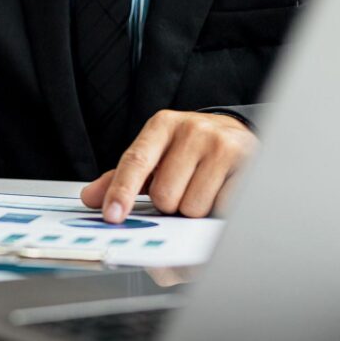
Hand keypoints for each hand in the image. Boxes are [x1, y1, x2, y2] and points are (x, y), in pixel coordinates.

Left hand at [81, 110, 257, 221]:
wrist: (235, 134)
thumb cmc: (187, 150)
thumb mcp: (153, 155)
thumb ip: (119, 178)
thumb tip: (90, 198)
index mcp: (162, 125)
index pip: (136, 162)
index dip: (122, 192)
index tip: (112, 216)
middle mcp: (192, 130)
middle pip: (165, 195)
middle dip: (169, 204)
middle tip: (181, 189)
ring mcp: (223, 145)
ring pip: (193, 207)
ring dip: (194, 209)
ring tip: (203, 188)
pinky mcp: (249, 164)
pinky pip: (222, 208)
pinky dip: (218, 210)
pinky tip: (222, 192)